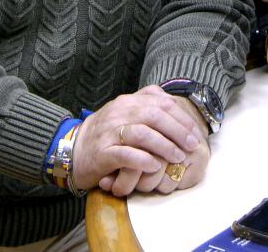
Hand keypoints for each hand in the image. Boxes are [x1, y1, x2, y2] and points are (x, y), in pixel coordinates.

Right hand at [72, 86, 200, 196]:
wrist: (73, 150)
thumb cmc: (107, 135)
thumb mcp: (126, 114)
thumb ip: (148, 107)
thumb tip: (180, 111)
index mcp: (128, 101)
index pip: (161, 101)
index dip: (182, 117)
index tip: (195, 132)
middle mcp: (119, 112)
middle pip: (155, 115)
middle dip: (178, 130)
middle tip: (191, 145)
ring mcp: (110, 131)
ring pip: (142, 133)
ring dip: (164, 146)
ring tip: (177, 157)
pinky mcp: (102, 153)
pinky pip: (126, 154)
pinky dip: (144, 160)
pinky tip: (155, 165)